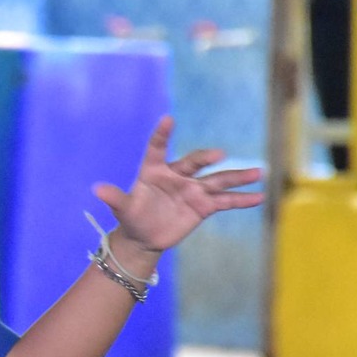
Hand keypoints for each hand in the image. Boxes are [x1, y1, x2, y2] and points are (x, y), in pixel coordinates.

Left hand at [93, 117, 263, 267]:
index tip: (168, 119)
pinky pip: (225, 201)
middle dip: (206, 158)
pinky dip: (241, 200)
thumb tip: (96, 190)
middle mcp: (177, 175)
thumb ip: (114, 198)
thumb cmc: (131, 217)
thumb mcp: (122, 209)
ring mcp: (193, 189)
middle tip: (219, 154)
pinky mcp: (203, 205)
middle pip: (194, 163)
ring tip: (259, 171)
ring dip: (237, 177)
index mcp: (153, 169)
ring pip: (217, 180)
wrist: (144, 236)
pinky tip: (259, 197)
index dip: (161, 134)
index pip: (156, 148)